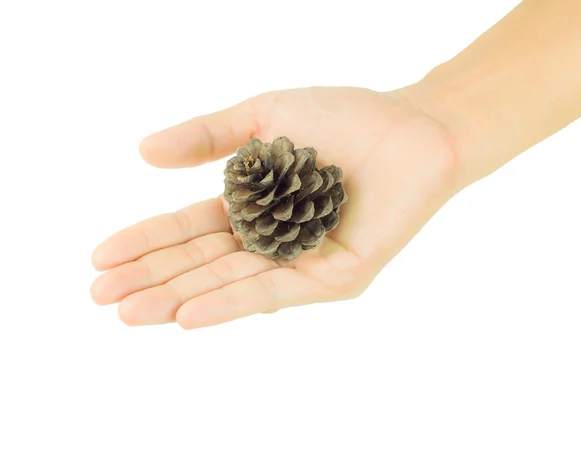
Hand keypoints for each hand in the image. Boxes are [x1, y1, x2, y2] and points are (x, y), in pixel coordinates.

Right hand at [90, 86, 459, 328]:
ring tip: (131, 312)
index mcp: (253, 205)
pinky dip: (232, 302)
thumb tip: (142, 152)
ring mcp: (301, 261)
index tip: (99, 258)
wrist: (413, 127)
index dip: (145, 243)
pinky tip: (188, 315)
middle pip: (203, 263)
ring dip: (180, 299)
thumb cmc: (343, 118)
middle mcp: (272, 239)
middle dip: (151, 279)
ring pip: (231, 283)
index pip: (189, 230)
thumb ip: (207, 138)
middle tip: (100, 296)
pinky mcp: (333, 276)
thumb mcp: (261, 118)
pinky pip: (276, 290)